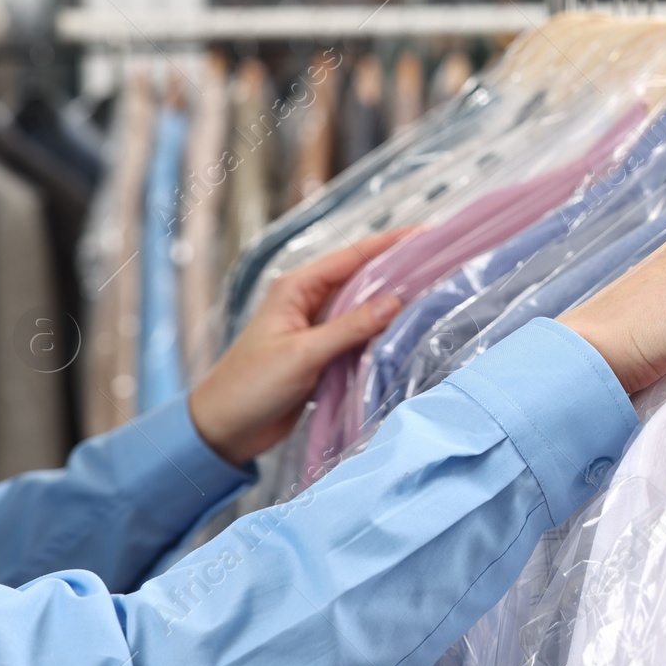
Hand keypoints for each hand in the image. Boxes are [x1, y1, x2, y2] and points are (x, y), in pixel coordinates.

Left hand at [190, 227, 420, 465]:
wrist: (223, 430)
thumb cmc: (251, 386)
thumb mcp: (303, 354)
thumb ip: (350, 328)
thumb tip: (396, 301)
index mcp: (298, 287)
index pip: (353, 256)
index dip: (391, 244)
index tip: (428, 235)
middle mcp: (309, 301)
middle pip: (363, 278)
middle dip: (399, 271)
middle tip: (441, 266)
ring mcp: (317, 327)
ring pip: (364, 308)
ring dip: (392, 305)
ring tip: (435, 295)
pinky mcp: (323, 353)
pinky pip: (359, 336)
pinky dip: (381, 334)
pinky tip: (407, 333)